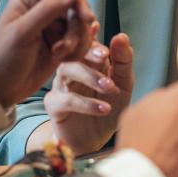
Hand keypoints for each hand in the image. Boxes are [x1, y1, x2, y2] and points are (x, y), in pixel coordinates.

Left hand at [0, 0, 96, 107]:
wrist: (0, 89)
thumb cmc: (3, 58)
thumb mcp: (23, 32)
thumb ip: (47, 9)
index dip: (79, 3)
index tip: (87, 20)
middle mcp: (44, 9)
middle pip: (77, 10)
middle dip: (77, 30)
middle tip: (65, 48)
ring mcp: (53, 27)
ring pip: (81, 27)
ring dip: (77, 43)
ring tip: (59, 57)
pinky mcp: (60, 43)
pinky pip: (80, 42)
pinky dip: (77, 52)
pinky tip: (62, 61)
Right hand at [44, 34, 134, 152]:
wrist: (96, 140)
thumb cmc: (109, 107)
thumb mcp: (123, 83)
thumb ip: (123, 61)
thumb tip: (121, 36)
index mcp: (88, 59)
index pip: (87, 40)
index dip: (93, 38)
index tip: (107, 46)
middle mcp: (71, 68)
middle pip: (74, 50)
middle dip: (89, 52)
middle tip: (105, 57)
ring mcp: (60, 85)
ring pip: (67, 70)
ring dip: (89, 76)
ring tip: (110, 86)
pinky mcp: (54, 105)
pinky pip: (66, 99)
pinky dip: (86, 103)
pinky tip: (104, 108)